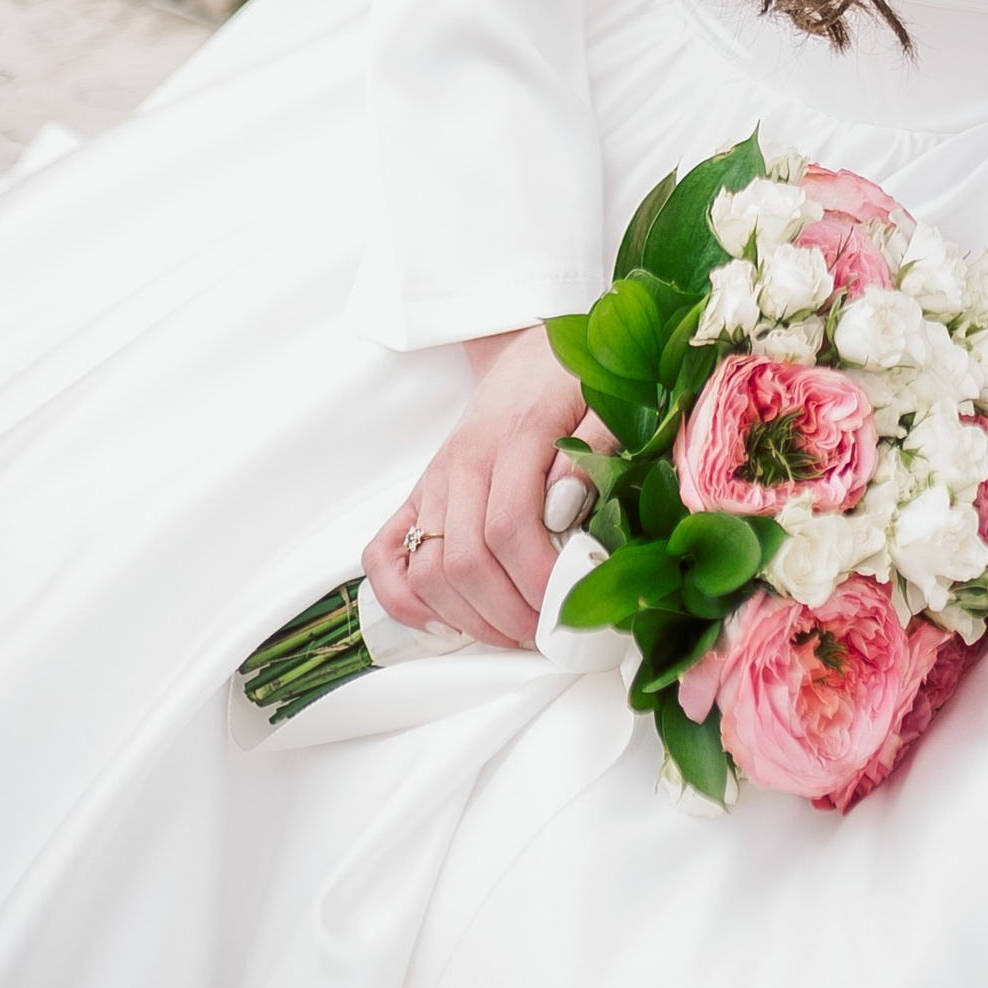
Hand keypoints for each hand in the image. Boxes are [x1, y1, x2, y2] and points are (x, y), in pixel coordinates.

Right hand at [364, 327, 601, 652]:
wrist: (531, 355)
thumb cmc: (572, 382)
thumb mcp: (605, 401)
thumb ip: (594, 452)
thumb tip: (565, 511)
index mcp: (512, 438)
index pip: (509, 528)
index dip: (536, 579)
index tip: (568, 605)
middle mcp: (462, 463)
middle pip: (464, 560)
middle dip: (507, 612)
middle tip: (546, 632)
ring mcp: (434, 482)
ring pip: (426, 569)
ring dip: (468, 617)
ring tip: (514, 632)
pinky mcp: (418, 496)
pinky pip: (383, 555)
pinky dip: (403, 599)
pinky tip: (445, 622)